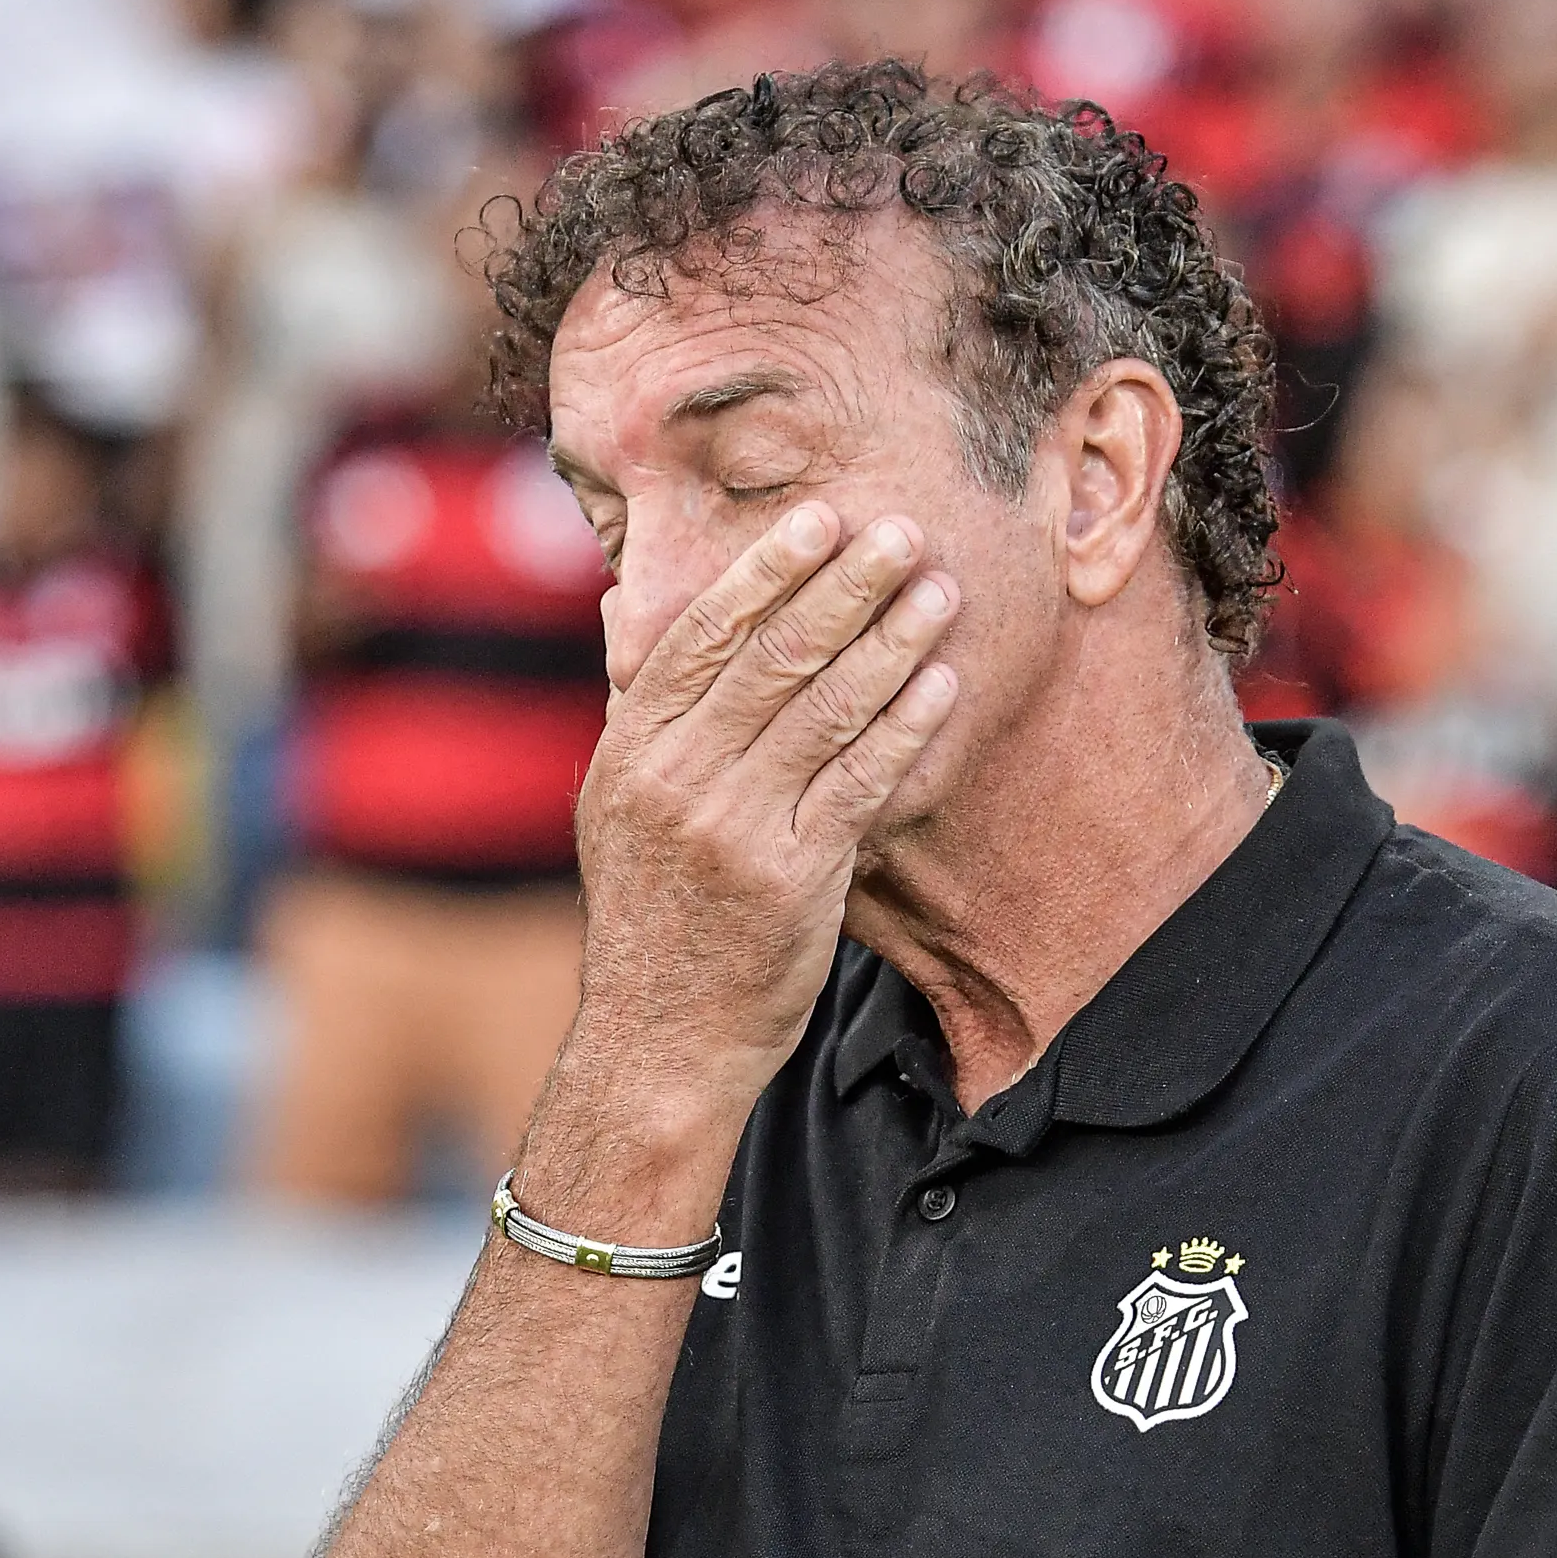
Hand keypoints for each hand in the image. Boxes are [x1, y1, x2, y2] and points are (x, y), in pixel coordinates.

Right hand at [568, 502, 960, 1110]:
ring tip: (939, 593)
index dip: (766, 571)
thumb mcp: (614, 806)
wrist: (658, 1039)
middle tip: (902, 531)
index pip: (702, 635)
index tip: (819, 518)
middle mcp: (676, 780)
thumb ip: (633, 708)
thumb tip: (624, 607)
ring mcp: (733, 827)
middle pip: (771, 657)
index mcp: (632, 752)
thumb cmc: (652, 917)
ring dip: (890, 642)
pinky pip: (860, 783)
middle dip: (845, 585)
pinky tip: (943, 686)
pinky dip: (904, 728)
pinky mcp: (791, 878)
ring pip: (823, 710)